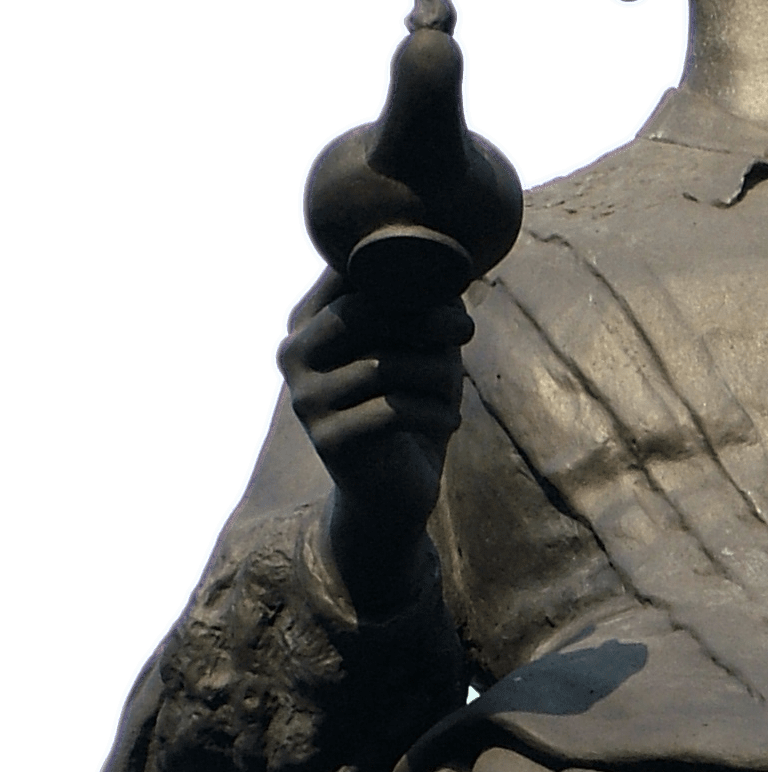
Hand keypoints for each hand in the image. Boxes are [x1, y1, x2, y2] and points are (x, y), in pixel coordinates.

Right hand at [276, 271, 472, 616]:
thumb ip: (420, 309)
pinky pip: (392, 412)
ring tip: (454, 389)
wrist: (390, 494)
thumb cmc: (408, 409)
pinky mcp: (329, 440)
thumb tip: (448, 277)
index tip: (451, 292)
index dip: (404, 276)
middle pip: (364, 314)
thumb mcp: (416, 351)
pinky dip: (434, 412)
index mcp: (310, 322)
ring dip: (435, 372)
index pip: (348, 277)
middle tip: (467, 328)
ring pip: (384, 365)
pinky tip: (451, 420)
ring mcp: (307, 399)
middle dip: (426, 316)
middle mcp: (296, 355)